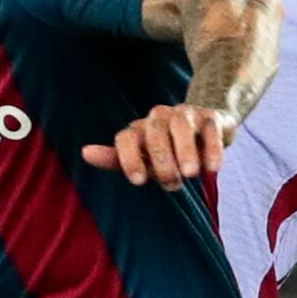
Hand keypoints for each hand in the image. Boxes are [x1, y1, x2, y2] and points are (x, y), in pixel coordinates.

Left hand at [82, 105, 235, 188]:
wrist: (205, 131)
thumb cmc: (167, 151)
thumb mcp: (143, 161)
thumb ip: (115, 160)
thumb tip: (84, 153)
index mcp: (139, 130)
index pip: (125, 138)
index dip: (129, 158)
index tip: (139, 182)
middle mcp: (158, 118)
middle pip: (154, 132)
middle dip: (162, 159)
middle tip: (172, 183)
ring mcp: (184, 114)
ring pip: (180, 125)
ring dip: (185, 151)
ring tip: (191, 175)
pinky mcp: (209, 117)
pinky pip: (209, 128)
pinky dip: (211, 148)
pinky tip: (213, 169)